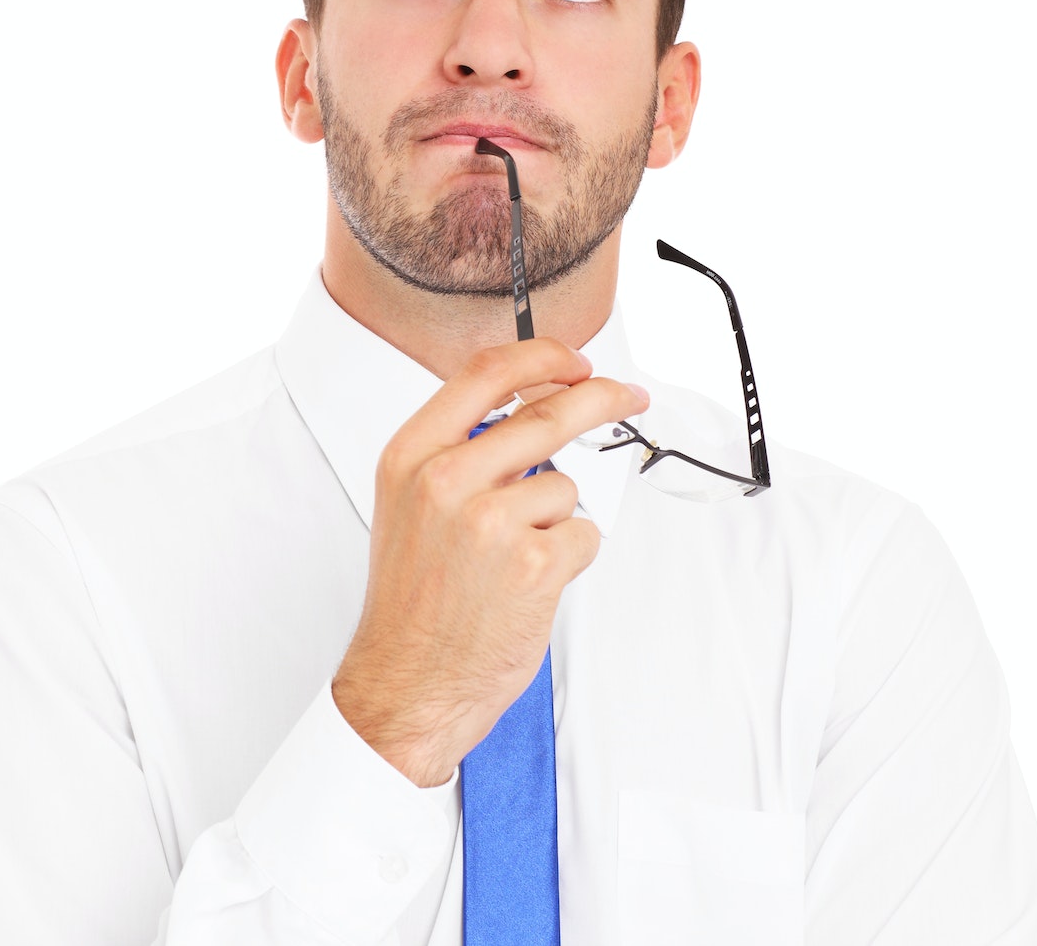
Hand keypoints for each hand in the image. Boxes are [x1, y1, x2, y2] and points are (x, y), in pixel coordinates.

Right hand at [331, 338, 648, 786]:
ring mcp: (491, 520)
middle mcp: (446, 480)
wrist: (407, 681)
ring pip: (566, 486)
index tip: (575, 361)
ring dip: (557, 518)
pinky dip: (569, 556)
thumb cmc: (411, 602)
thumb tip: (530, 412)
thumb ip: (457, 452)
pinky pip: (583, 534)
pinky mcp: (535, 563)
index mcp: (411, 456)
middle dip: (602, 399)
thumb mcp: (407, 504)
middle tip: (629, 397)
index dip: (542, 356)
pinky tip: (528, 585)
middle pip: (548, 413)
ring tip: (514, 560)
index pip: (485, 373)